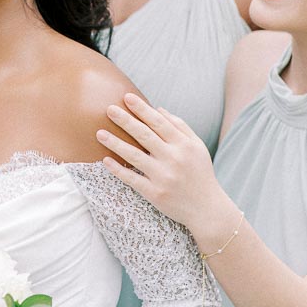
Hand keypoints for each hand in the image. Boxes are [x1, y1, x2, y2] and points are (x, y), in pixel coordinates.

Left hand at [97, 93, 228, 233]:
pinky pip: (132, 179)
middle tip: (109, 109)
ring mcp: (163, 177)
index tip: (127, 97)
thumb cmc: (200, 174)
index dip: (142, 109)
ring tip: (99, 133)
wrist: (206, 209)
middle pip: (144, 135)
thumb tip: (158, 109)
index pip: (159, 123)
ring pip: (134, 156)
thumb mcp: (197, 147)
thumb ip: (180, 126)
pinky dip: (118, 170)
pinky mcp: (155, 193)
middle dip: (125, 120)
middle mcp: (174, 159)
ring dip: (115, 143)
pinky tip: (105, 160)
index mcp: (184, 145)